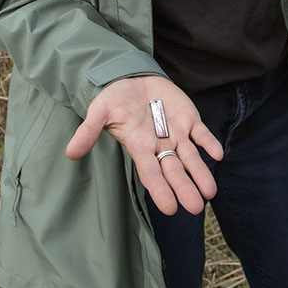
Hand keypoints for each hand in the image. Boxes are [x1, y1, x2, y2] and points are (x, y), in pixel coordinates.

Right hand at [65, 76, 223, 215]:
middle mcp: (159, 145)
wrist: (132, 78)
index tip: (170, 209)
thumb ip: (88, 131)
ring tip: (210, 192)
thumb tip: (69, 153)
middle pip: (173, 170)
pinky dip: (209, 142)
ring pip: (191, 157)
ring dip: (201, 172)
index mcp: (139, 146)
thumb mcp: (99, 111)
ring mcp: (176, 132)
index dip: (159, 190)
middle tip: (196, 208)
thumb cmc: (114, 99)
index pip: (150, 173)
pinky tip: (218, 154)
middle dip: (184, 188)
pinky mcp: (189, 118)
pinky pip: (202, 133)